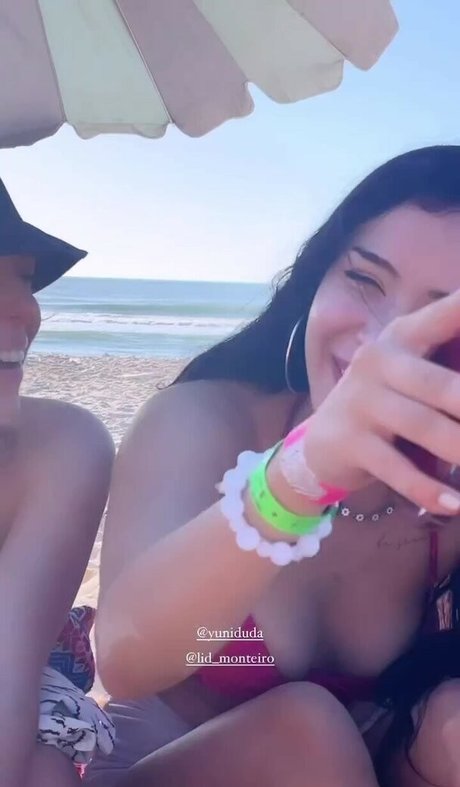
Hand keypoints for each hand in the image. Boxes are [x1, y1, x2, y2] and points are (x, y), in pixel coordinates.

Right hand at [303, 288, 459, 514]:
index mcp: (403, 336)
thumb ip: (450, 373)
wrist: (322, 446)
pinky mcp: (349, 440)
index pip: (447, 315)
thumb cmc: (386, 406)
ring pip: (425, 428)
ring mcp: (360, 400)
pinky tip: (455, 504)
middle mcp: (378, 360)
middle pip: (443, 385)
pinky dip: (430, 490)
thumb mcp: (413, 377)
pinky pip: (397, 469)